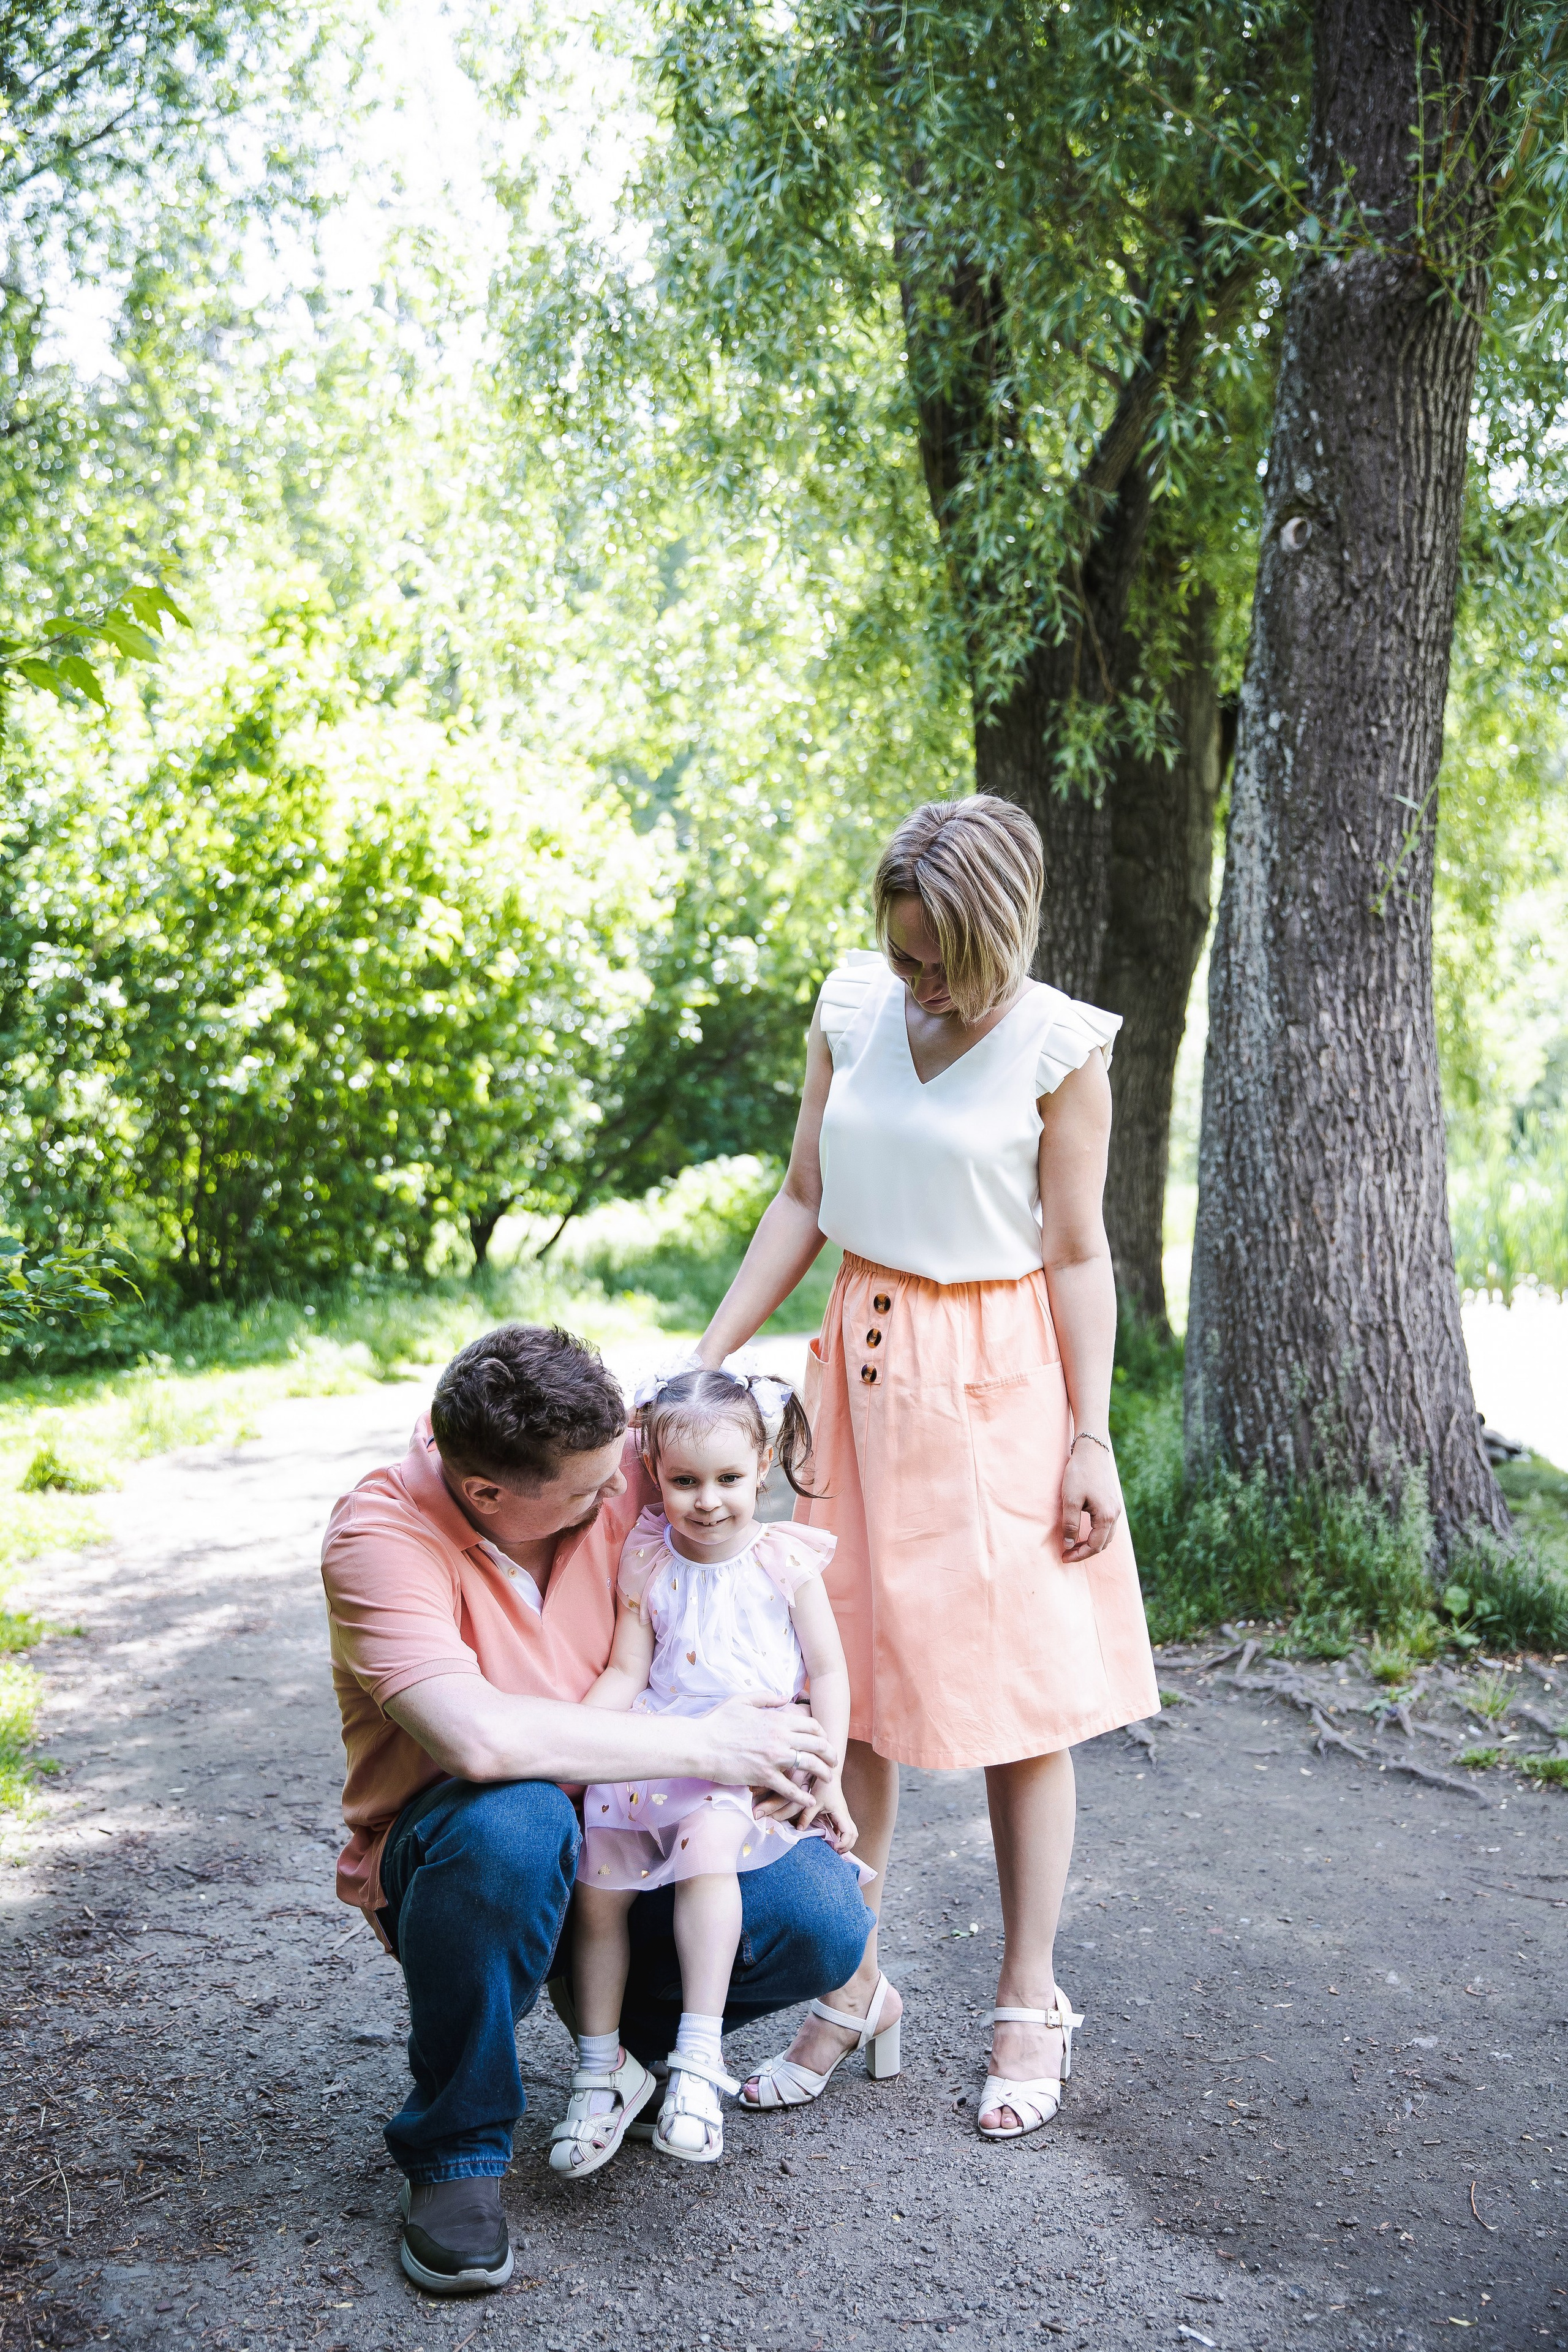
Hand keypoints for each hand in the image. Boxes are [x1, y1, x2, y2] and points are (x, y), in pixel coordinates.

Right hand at [698, 1695, 837, 1806]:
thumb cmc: (718, 1721)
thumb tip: (784, 1696)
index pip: (811, 1725)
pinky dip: (803, 1796)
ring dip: (823, 1773)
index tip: (824, 1741)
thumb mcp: (742, 1700)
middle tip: (834, 1761)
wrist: (701, 1744)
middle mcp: (780, 1737)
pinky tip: (810, 1801)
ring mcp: (773, 1758)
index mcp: (776, 1719)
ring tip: (827, 1779)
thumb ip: (766, 1696)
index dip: (823, 1734)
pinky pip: (790, 1789)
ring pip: (809, 1765)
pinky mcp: (764, 1776)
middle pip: (817, 1745)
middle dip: (830, 1754)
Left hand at [794, 1775, 857, 1851]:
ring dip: (846, 1842)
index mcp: (841, 1814)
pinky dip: (842, 1836)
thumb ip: (806, 1816)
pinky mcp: (840, 1814)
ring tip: (835, 1848)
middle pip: (854, 1835)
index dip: (843, 1843)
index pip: (849, 1833)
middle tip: (835, 1851)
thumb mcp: (813, 1802)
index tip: (833, 1847)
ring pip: (852, 1832)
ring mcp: (844, 1815)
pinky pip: (846, 1828)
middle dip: (847, 1846)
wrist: (830, 1774)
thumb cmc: (823, 1786)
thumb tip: (799, 1830)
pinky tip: (833, 1839)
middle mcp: (845, 1815)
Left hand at [1061, 1437, 1122, 1561]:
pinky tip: (1085, 1530)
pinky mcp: (1112, 1501)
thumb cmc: (1079, 1474)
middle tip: (1068, 1553)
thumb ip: (1070, 1524)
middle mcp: (1115, 1515)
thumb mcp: (1070, 1500)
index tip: (1064, 1558)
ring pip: (1107, 1536)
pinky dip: (1097, 1533)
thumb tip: (1069, 1544)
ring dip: (1092, 1543)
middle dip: (1085, 1551)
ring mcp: (1116, 1508)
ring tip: (1075, 1544)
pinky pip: (1107, 1525)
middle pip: (1103, 1544)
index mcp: (1106, 1517)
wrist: (1092, 1450)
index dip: (1079, 1555)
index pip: (1094, 1546)